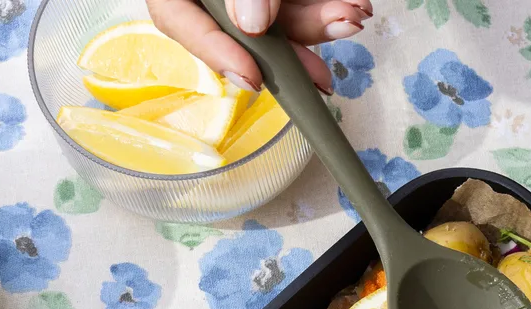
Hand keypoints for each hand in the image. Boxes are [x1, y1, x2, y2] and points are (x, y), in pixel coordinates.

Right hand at [146, 0, 371, 93]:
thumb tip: (252, 23)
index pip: (177, 20)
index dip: (215, 53)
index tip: (251, 78)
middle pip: (241, 24)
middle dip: (293, 40)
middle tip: (326, 60)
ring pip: (278, 13)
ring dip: (319, 22)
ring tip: (353, 17)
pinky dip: (322, 4)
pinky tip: (352, 6)